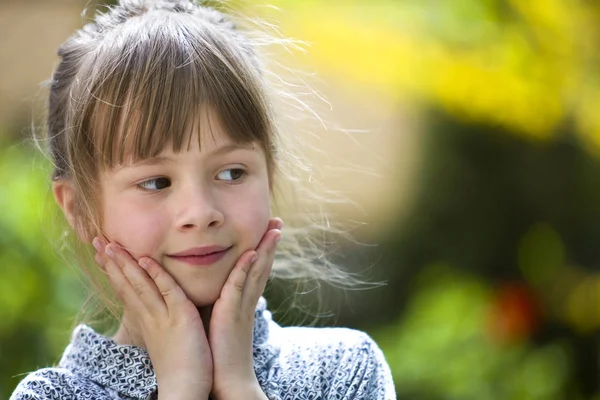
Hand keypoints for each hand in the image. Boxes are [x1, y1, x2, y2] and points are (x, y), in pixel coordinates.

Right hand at [93, 238, 212, 399]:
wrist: (186, 389)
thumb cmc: (182, 366)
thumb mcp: (168, 339)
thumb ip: (163, 323)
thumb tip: (161, 314)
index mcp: (147, 321)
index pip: (127, 290)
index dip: (114, 271)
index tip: (102, 253)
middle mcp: (149, 316)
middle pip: (126, 284)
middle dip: (111, 262)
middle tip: (96, 240)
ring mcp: (162, 316)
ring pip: (140, 285)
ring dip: (125, 264)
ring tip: (110, 244)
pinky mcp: (180, 318)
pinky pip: (167, 292)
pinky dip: (156, 275)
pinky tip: (146, 260)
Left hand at [208, 218, 281, 398]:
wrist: (227, 380)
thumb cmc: (220, 354)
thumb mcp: (221, 324)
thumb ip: (220, 306)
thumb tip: (212, 294)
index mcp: (243, 303)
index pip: (256, 271)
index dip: (264, 251)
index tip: (269, 232)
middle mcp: (247, 301)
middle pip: (262, 266)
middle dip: (270, 243)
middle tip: (278, 222)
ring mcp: (241, 306)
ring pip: (256, 271)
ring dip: (266, 249)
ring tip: (275, 229)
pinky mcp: (231, 313)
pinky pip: (239, 286)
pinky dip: (246, 268)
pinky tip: (251, 253)